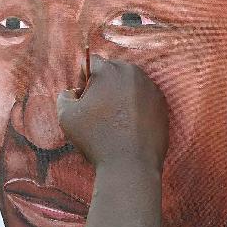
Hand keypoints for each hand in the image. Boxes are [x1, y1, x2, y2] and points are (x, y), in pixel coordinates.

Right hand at [57, 56, 168, 170]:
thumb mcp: (66, 116)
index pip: (90, 61)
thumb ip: (64, 96)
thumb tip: (72, 92)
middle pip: (112, 70)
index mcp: (108, 70)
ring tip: (113, 121)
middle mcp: (132, 73)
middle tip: (97, 111)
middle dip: (102, 85)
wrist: (130, 164)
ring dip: (119, 96)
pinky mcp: (162, 104)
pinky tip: (127, 127)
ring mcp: (151, 88)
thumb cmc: (96, 138)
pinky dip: (134, 107)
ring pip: (128, 84)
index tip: (83, 99)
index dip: (82, 79)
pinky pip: (143, 98)